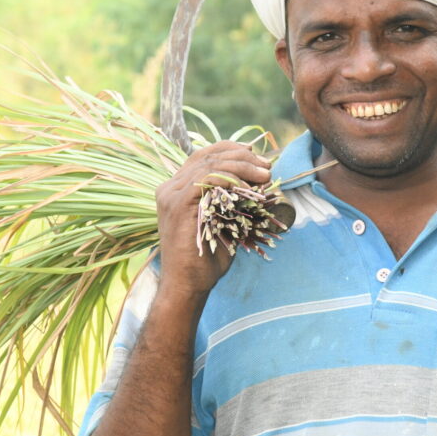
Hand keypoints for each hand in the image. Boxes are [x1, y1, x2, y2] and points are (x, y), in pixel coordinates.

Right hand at [154, 141, 271, 298]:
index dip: (230, 149)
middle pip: (207, 156)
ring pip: (210, 164)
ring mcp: (171, 195)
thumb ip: (230, 200)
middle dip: (242, 157)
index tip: (256, 155)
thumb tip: (260, 180)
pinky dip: (232, 178)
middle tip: (267, 166)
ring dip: (243, 166)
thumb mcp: (222, 222)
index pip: (202, 156)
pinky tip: (249, 187)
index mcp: (176, 189)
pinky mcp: (178, 205)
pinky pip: (208, 179)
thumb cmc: (206, 259)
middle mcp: (170, 188)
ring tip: (265, 175)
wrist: (188, 285)